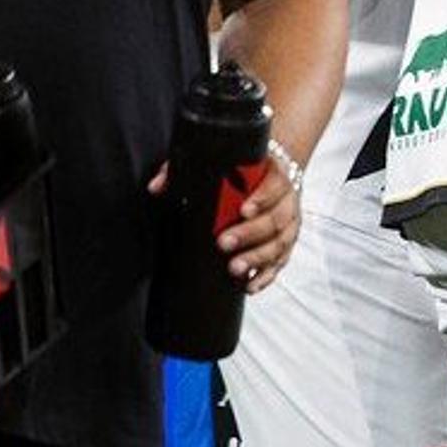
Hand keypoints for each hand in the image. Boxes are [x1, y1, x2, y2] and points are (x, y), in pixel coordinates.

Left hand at [153, 149, 303, 291]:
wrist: (275, 174)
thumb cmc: (247, 170)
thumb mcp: (219, 163)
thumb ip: (185, 170)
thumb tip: (157, 187)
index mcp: (274, 176)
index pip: (273, 185)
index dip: (260, 198)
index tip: (242, 209)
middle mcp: (287, 201)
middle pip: (275, 219)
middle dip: (250, 234)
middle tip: (224, 243)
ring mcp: (289, 224)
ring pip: (280, 244)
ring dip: (258, 258)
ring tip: (235, 268)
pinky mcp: (286, 243)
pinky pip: (281, 262)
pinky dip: (266, 275)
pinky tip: (250, 284)